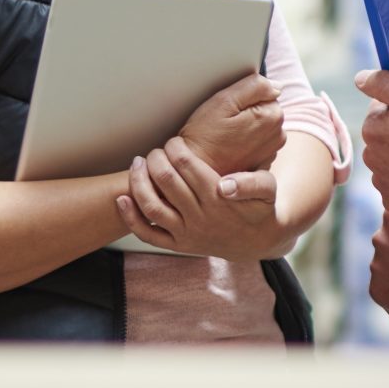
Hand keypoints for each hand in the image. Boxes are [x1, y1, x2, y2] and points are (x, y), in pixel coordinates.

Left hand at [116, 137, 289, 259]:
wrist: (258, 241)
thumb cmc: (261, 206)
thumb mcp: (267, 189)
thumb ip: (251, 182)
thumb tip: (224, 184)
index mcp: (218, 197)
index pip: (187, 164)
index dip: (175, 148)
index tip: (174, 142)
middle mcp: (200, 216)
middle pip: (166, 180)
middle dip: (156, 158)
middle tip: (157, 151)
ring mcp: (187, 233)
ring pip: (152, 206)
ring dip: (139, 182)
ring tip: (138, 164)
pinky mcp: (179, 244)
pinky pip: (148, 234)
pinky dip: (130, 218)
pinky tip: (121, 199)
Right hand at [177, 74, 283, 175]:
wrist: (196, 172)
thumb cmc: (204, 137)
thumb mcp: (224, 101)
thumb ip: (254, 85)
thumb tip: (275, 85)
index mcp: (272, 116)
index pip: (265, 92)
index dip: (244, 97)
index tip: (229, 109)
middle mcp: (278, 135)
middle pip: (265, 108)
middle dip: (248, 111)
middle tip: (225, 123)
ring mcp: (272, 151)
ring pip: (261, 125)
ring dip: (247, 126)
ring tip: (226, 135)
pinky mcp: (263, 162)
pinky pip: (257, 142)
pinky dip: (246, 141)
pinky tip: (230, 146)